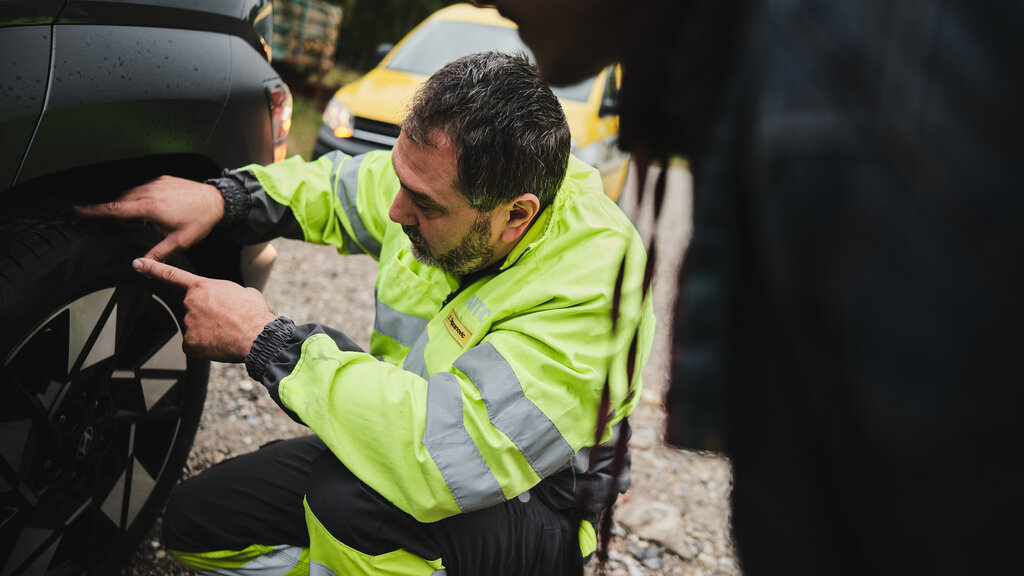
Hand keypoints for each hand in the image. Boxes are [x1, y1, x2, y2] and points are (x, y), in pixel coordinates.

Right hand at [74, 175, 224, 261]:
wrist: (217, 200)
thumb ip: (157, 254)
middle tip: (136, 227)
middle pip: (121, 202)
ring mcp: (155, 183)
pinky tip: (157, 209)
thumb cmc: (200, 220)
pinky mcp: (162, 179)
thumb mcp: (179, 242)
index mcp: (149, 208)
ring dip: (132, 207)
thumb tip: (141, 266)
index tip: (78, 210)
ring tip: (149, 220)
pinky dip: (142, 198)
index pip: (114, 209)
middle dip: (121, 215)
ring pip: (132, 194)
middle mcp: (149, 192)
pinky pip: (144, 188)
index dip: (94, 211)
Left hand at [132, 258, 277, 361]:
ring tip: (228, 332)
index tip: (137, 264)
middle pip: (193, 309)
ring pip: (195, 328)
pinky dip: (205, 346)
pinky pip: (194, 345)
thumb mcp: (243, 291)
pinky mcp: (189, 343)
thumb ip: (226, 292)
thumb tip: (229, 299)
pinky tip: (219, 344)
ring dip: (208, 331)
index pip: (172, 275)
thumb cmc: (253, 313)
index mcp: (203, 287)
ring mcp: (188, 323)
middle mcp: (191, 303)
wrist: (257, 335)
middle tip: (226, 320)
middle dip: (207, 315)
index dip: (152, 268)